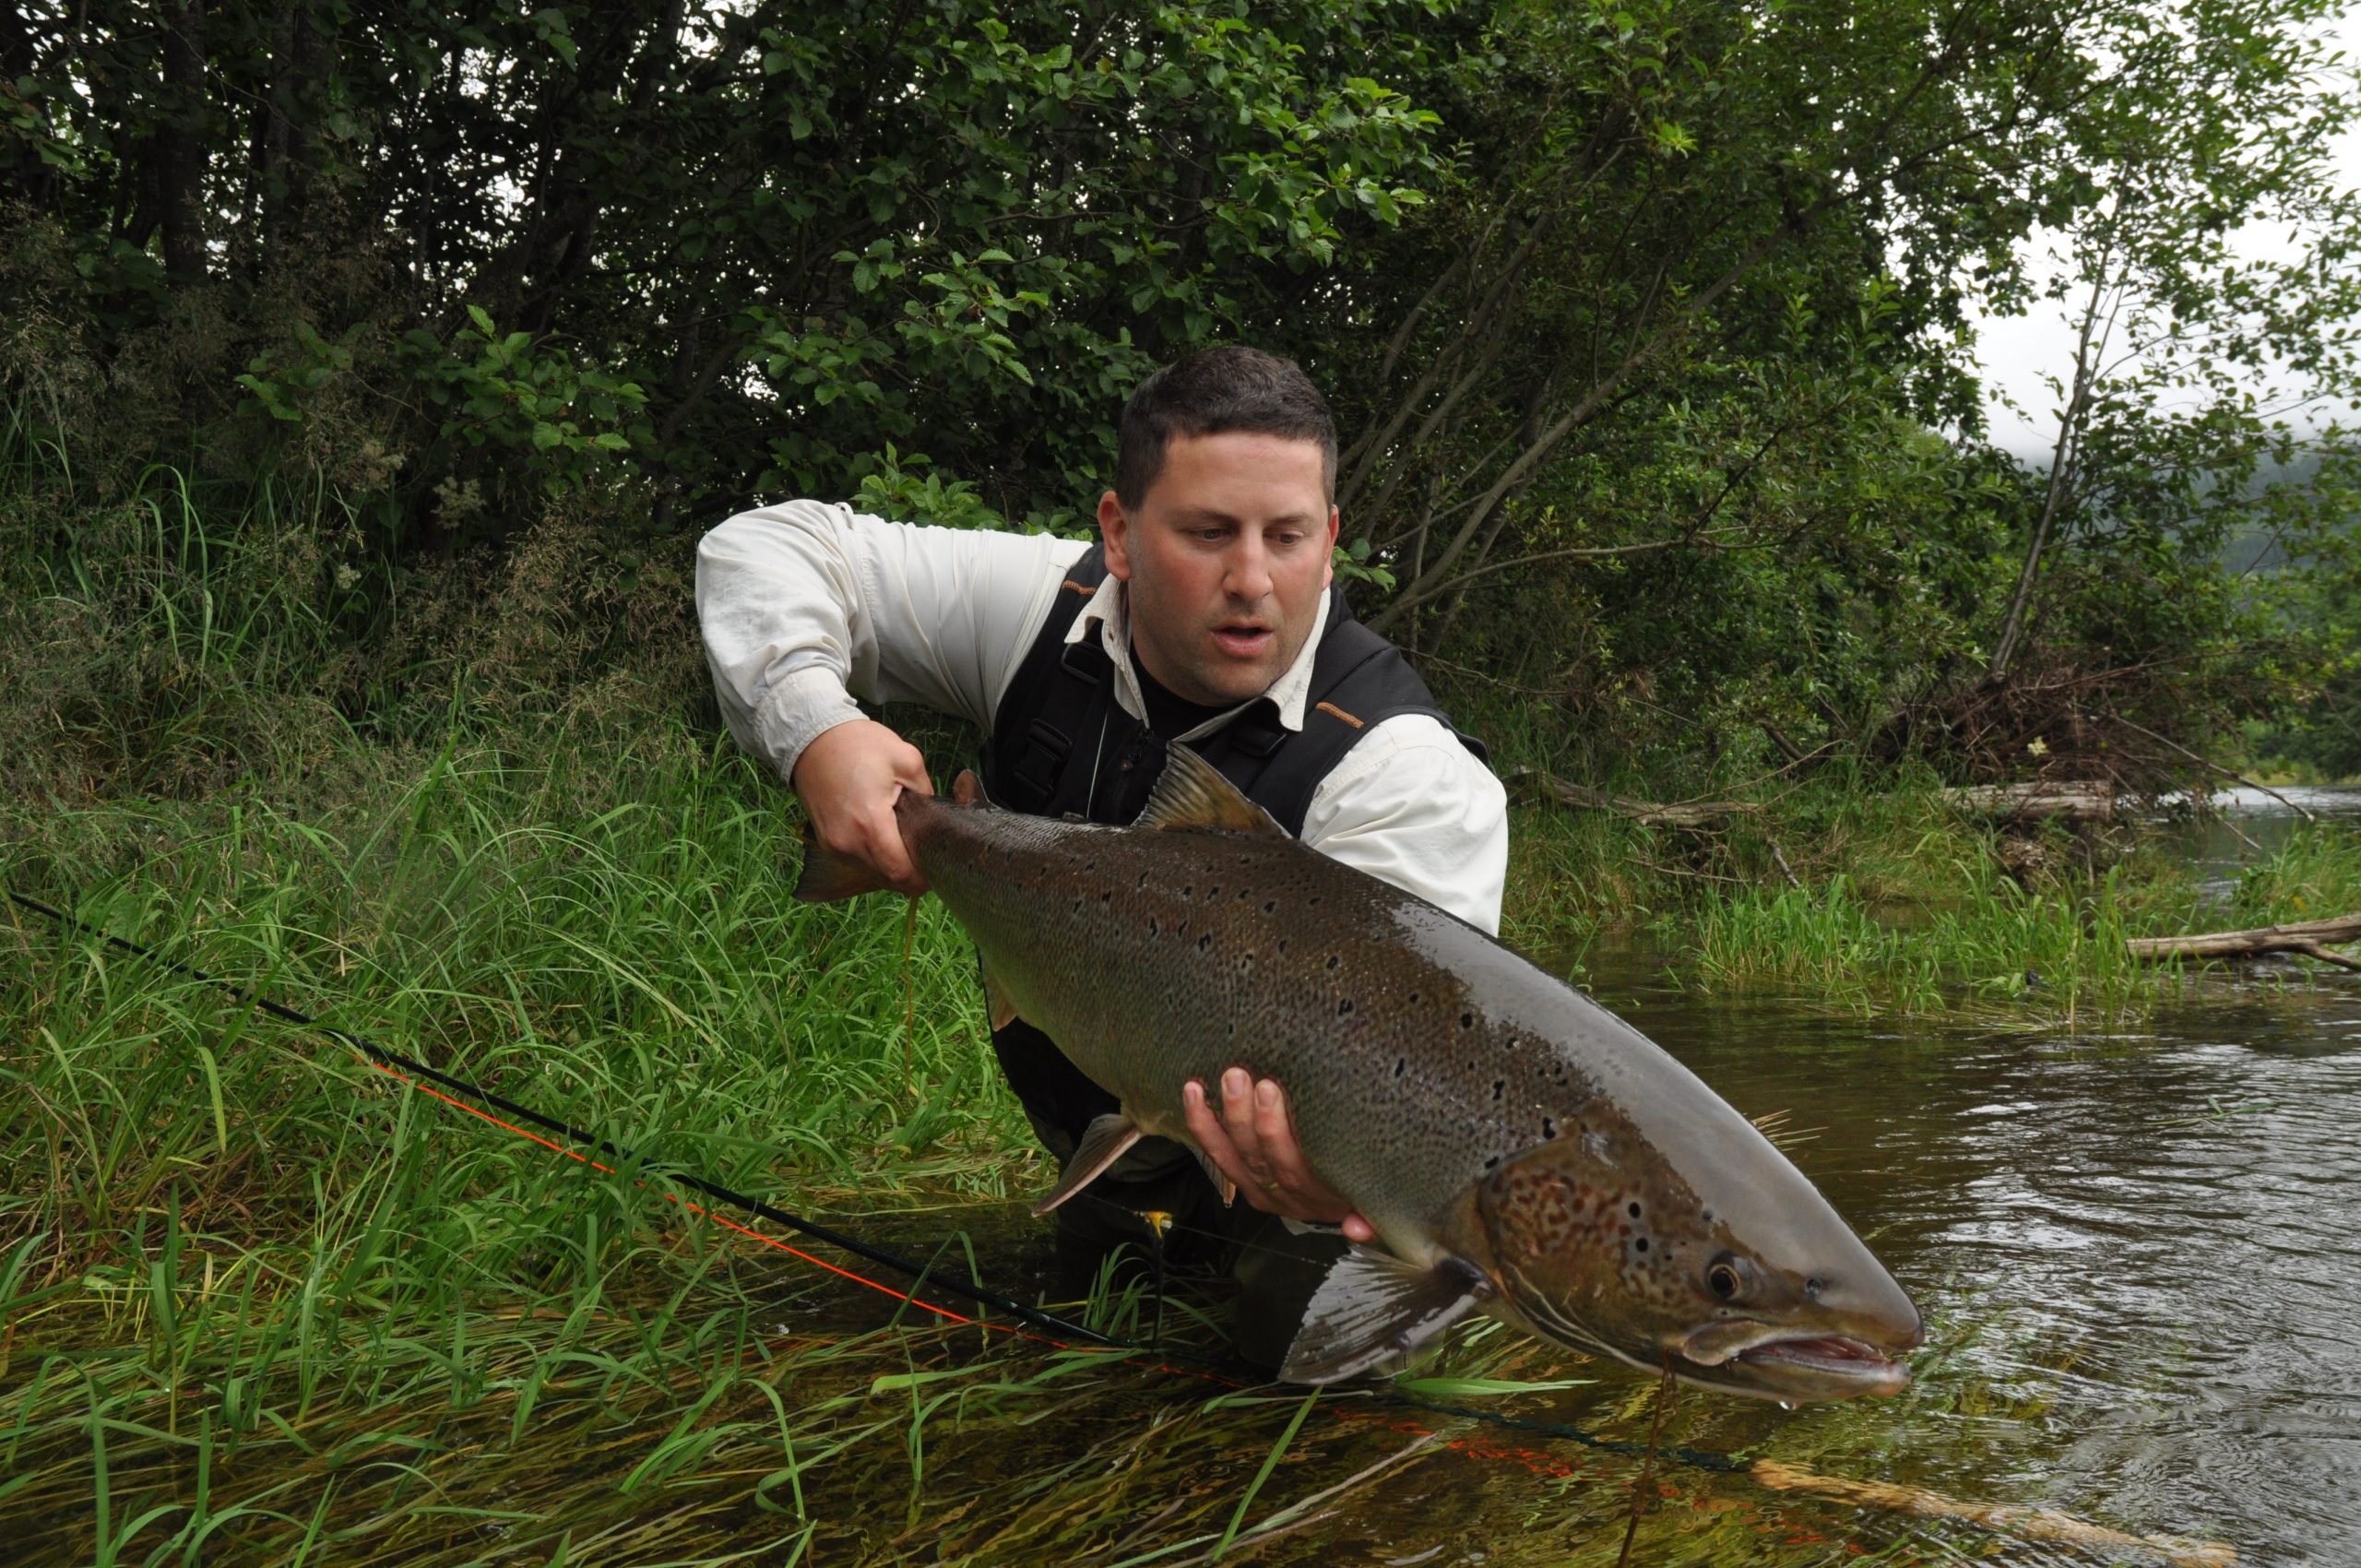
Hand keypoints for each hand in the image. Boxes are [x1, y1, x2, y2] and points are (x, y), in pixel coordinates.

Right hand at [790, 719, 933, 895]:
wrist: (812, 737)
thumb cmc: (859, 744)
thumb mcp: (907, 759)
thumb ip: (926, 794)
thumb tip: (931, 818)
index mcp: (871, 824)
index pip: (900, 874)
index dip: (922, 879)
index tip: (937, 868)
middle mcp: (848, 843)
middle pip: (886, 879)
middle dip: (909, 873)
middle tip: (926, 854)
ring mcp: (833, 846)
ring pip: (871, 873)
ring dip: (890, 866)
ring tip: (904, 844)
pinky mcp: (825, 842)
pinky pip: (855, 862)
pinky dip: (873, 858)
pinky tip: (883, 839)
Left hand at [1184, 1068, 1375, 1244]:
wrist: (1348, 1212)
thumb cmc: (1361, 1191)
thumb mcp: (1374, 1206)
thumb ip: (1371, 1220)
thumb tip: (1360, 1228)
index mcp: (1318, 1198)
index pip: (1291, 1167)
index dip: (1274, 1132)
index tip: (1268, 1090)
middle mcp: (1285, 1197)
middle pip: (1259, 1157)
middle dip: (1244, 1116)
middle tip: (1238, 1076)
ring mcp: (1261, 1190)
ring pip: (1235, 1157)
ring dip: (1221, 1118)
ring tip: (1218, 1079)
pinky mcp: (1245, 1182)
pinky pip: (1219, 1156)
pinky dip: (1203, 1127)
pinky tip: (1193, 1094)